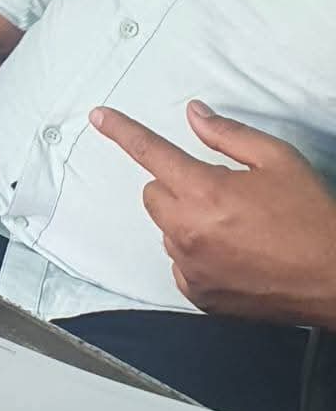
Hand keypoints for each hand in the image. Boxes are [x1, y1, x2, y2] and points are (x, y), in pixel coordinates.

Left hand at [91, 100, 335, 325]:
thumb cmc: (310, 216)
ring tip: (234, 226)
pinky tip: (231, 253)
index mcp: (204, 192)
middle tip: (219, 190)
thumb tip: (193, 114)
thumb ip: (227, 134)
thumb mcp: (278, 159)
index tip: (99, 117)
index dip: (122, 131)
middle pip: (154, 193)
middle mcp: (187, 231)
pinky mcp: (200, 296)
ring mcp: (191, 268)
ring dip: (186, 220)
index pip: (150, 152)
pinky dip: (195, 254)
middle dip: (177, 185)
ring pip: (166, 229)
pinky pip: (179, 264)